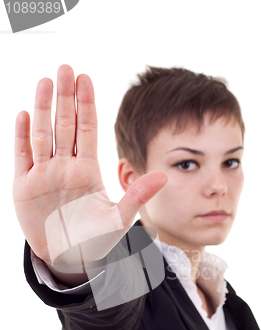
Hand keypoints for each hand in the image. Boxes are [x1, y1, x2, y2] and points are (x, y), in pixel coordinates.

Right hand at [13, 65, 167, 271]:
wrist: (70, 259)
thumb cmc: (96, 240)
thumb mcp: (119, 218)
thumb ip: (138, 195)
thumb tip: (165, 175)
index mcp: (87, 170)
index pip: (86, 130)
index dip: (86, 104)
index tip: (86, 78)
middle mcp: (65, 167)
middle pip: (64, 125)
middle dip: (65, 97)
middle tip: (65, 67)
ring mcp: (44, 175)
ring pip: (43, 135)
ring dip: (44, 109)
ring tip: (46, 82)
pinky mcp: (25, 187)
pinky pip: (23, 156)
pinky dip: (22, 136)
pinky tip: (24, 114)